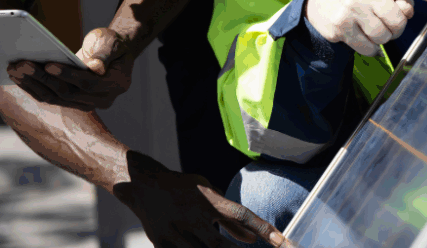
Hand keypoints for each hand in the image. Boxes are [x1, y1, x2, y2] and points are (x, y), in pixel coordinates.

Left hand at [7, 27, 135, 111]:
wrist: (113, 53)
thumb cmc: (112, 43)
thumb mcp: (113, 44)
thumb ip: (105, 54)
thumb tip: (96, 67)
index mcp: (116, 84)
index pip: (89, 83)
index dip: (68, 75)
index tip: (48, 64)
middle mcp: (102, 99)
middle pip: (68, 93)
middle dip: (42, 78)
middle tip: (21, 64)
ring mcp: (86, 104)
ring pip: (55, 98)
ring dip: (32, 84)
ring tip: (14, 69)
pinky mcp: (71, 102)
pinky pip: (50, 97)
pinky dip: (32, 87)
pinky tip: (17, 76)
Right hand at [115, 152, 294, 247]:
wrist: (145, 185)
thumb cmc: (185, 189)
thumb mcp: (210, 194)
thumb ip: (230, 218)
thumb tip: (250, 239)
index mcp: (210, 201)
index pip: (242, 216)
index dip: (263, 229)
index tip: (281, 242)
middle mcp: (195, 216)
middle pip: (219, 245)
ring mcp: (176, 231)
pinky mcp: (162, 242)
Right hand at [306, 0, 426, 55]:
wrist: (321, 3)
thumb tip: (406, 13)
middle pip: (398, 22)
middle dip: (395, 28)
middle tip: (383, 21)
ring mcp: (352, 7)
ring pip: (384, 37)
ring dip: (380, 39)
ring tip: (368, 27)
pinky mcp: (341, 26)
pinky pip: (369, 49)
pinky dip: (369, 49)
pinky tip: (359, 37)